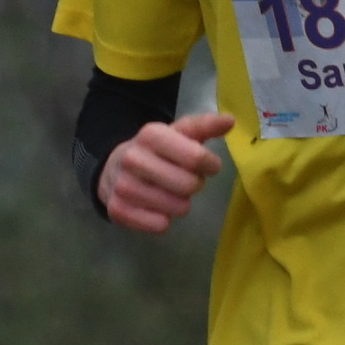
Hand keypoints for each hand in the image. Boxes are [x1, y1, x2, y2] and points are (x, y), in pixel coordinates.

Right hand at [100, 112, 233, 231]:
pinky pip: (160, 225)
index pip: (197, 157)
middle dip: (195, 184)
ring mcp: (123, 186)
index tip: (209, 166)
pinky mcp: (117, 210)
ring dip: (181, 203)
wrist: (114, 167)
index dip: (211, 165)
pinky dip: (164, 219)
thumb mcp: (178, 133)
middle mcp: (133, 159)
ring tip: (170, 192)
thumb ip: (205, 126)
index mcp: (150, 135)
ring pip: (178, 208)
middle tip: (187, 180)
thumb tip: (230, 120)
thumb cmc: (157, 151)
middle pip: (189, 185)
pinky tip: (156, 206)